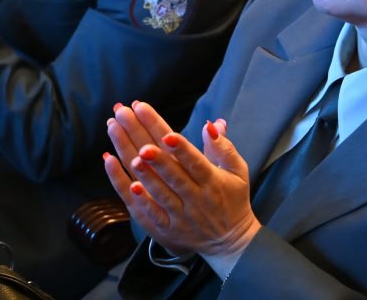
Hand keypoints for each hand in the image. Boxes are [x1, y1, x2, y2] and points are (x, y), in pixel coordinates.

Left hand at [105, 101, 259, 274]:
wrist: (229, 242)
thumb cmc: (232, 199)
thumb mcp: (237, 172)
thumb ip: (223, 147)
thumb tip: (211, 124)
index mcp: (212, 181)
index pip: (196, 163)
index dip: (182, 149)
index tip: (168, 135)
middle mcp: (196, 198)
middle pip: (174, 175)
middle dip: (157, 158)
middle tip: (142, 144)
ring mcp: (180, 215)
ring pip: (160, 194)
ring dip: (145, 175)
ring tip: (133, 157)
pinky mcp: (168, 229)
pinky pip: (152, 215)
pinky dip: (141, 201)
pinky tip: (129, 184)